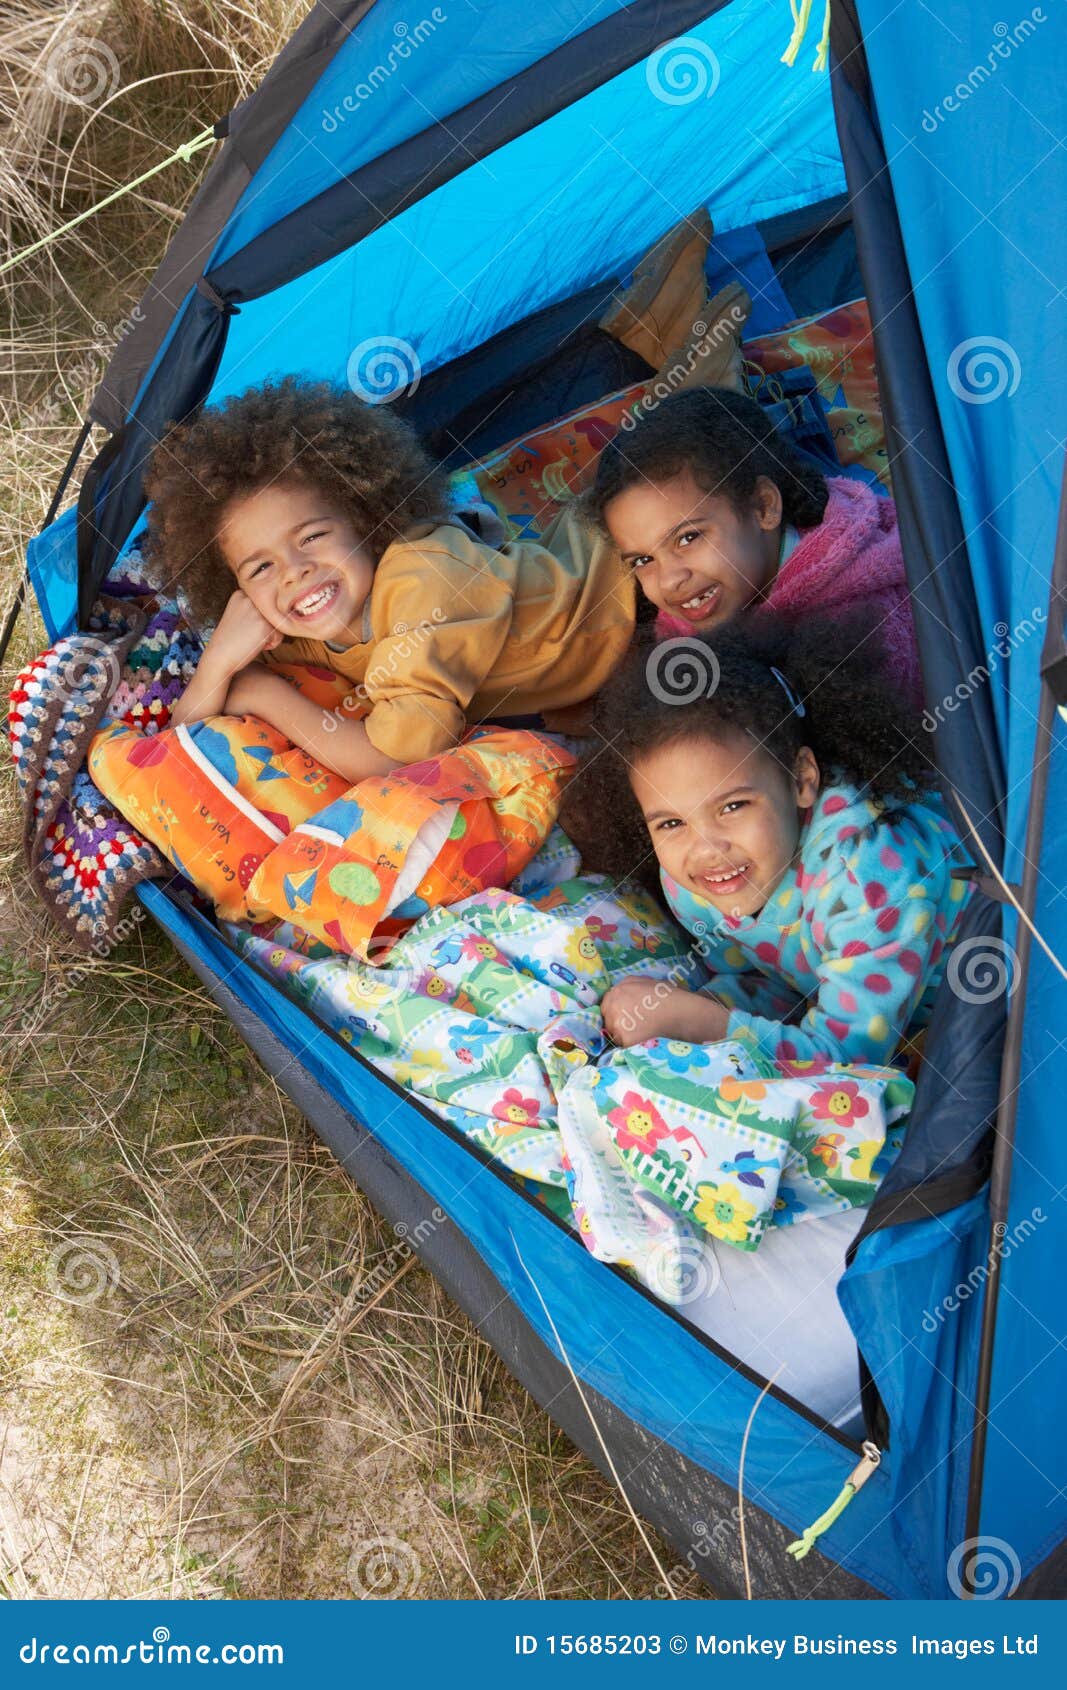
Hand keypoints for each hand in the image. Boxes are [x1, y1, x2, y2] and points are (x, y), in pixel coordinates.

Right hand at [209, 591, 282, 676]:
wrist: (218, 657)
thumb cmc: (229, 641)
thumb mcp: (238, 616)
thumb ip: (254, 609)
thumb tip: (280, 611)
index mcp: (240, 594)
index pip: (264, 606)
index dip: (257, 621)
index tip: (244, 628)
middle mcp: (249, 599)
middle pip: (271, 614)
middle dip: (265, 627)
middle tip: (247, 635)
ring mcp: (257, 611)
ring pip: (277, 624)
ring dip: (269, 636)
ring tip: (252, 640)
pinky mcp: (264, 625)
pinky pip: (279, 635)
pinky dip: (271, 644)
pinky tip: (255, 645)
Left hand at [601, 980, 729, 1047]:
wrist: (681, 1013)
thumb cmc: (669, 997)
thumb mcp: (646, 981)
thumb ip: (629, 986)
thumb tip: (622, 993)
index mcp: (618, 990)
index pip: (607, 1004)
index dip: (617, 1011)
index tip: (626, 1016)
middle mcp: (613, 1005)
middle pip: (608, 1019)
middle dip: (618, 1023)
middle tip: (634, 1027)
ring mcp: (616, 1023)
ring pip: (613, 1034)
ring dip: (623, 1035)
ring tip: (641, 1034)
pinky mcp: (624, 1039)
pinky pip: (622, 1045)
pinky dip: (631, 1045)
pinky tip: (644, 1041)